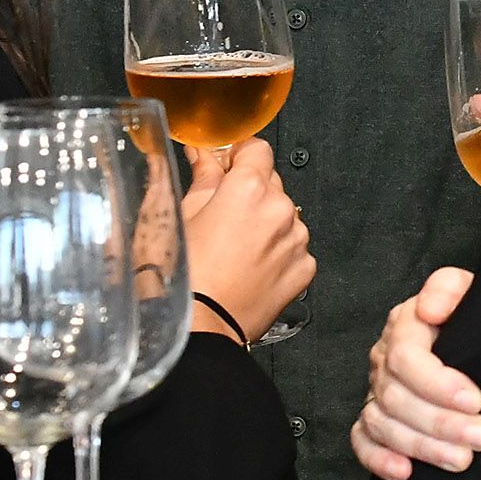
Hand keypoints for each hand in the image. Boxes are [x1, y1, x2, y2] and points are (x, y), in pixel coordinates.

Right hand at [179, 137, 314, 341]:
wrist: (197, 330)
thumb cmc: (178, 276)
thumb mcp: (176, 215)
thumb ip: (201, 179)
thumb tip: (204, 156)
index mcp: (249, 189)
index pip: (256, 149)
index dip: (239, 155)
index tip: (225, 166)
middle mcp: (282, 209)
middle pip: (271, 182)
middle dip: (248, 191)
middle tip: (218, 214)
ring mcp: (297, 240)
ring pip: (284, 215)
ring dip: (264, 222)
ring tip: (231, 248)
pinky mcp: (304, 268)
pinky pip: (292, 247)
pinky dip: (275, 251)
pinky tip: (247, 267)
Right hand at [355, 267, 480, 479]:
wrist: (477, 336)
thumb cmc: (475, 316)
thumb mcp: (472, 291)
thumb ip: (450, 288)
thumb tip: (430, 310)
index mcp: (405, 326)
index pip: (406, 357)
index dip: (438, 383)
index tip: (476, 401)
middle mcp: (384, 359)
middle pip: (397, 396)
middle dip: (440, 422)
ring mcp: (375, 391)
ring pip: (383, 423)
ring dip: (421, 446)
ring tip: (462, 461)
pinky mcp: (373, 419)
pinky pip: (362, 441)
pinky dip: (378, 459)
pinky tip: (405, 473)